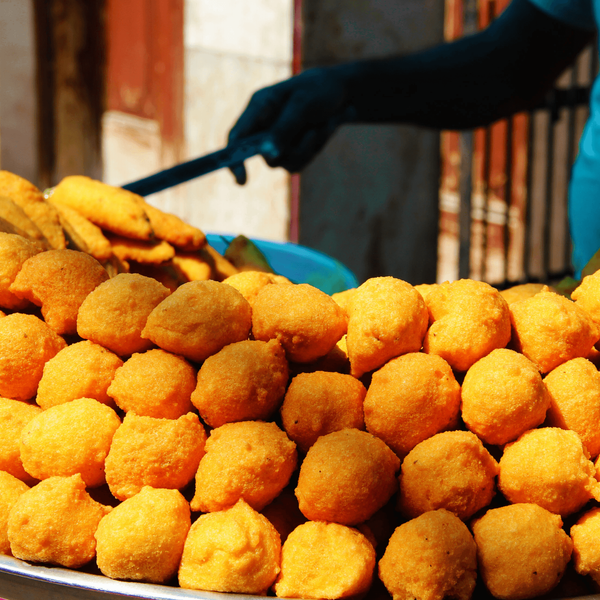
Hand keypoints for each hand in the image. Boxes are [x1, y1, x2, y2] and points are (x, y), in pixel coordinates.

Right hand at [228, 66, 352, 183]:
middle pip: (261, 154)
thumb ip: (284, 128)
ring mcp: (277, 141)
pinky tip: (322, 131)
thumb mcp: (303, 105)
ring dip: (306, 147)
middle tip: (301, 144)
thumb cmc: (317, 91)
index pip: (237, 136)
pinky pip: (298, 163)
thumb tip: (268, 154)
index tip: (241, 178)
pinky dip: (314, 148)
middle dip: (286, 151)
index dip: (234, 158)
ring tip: (321, 125)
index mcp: (259, 107)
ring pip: (284, 162)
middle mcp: (264, 126)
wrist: (339, 94)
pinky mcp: (291, 151)